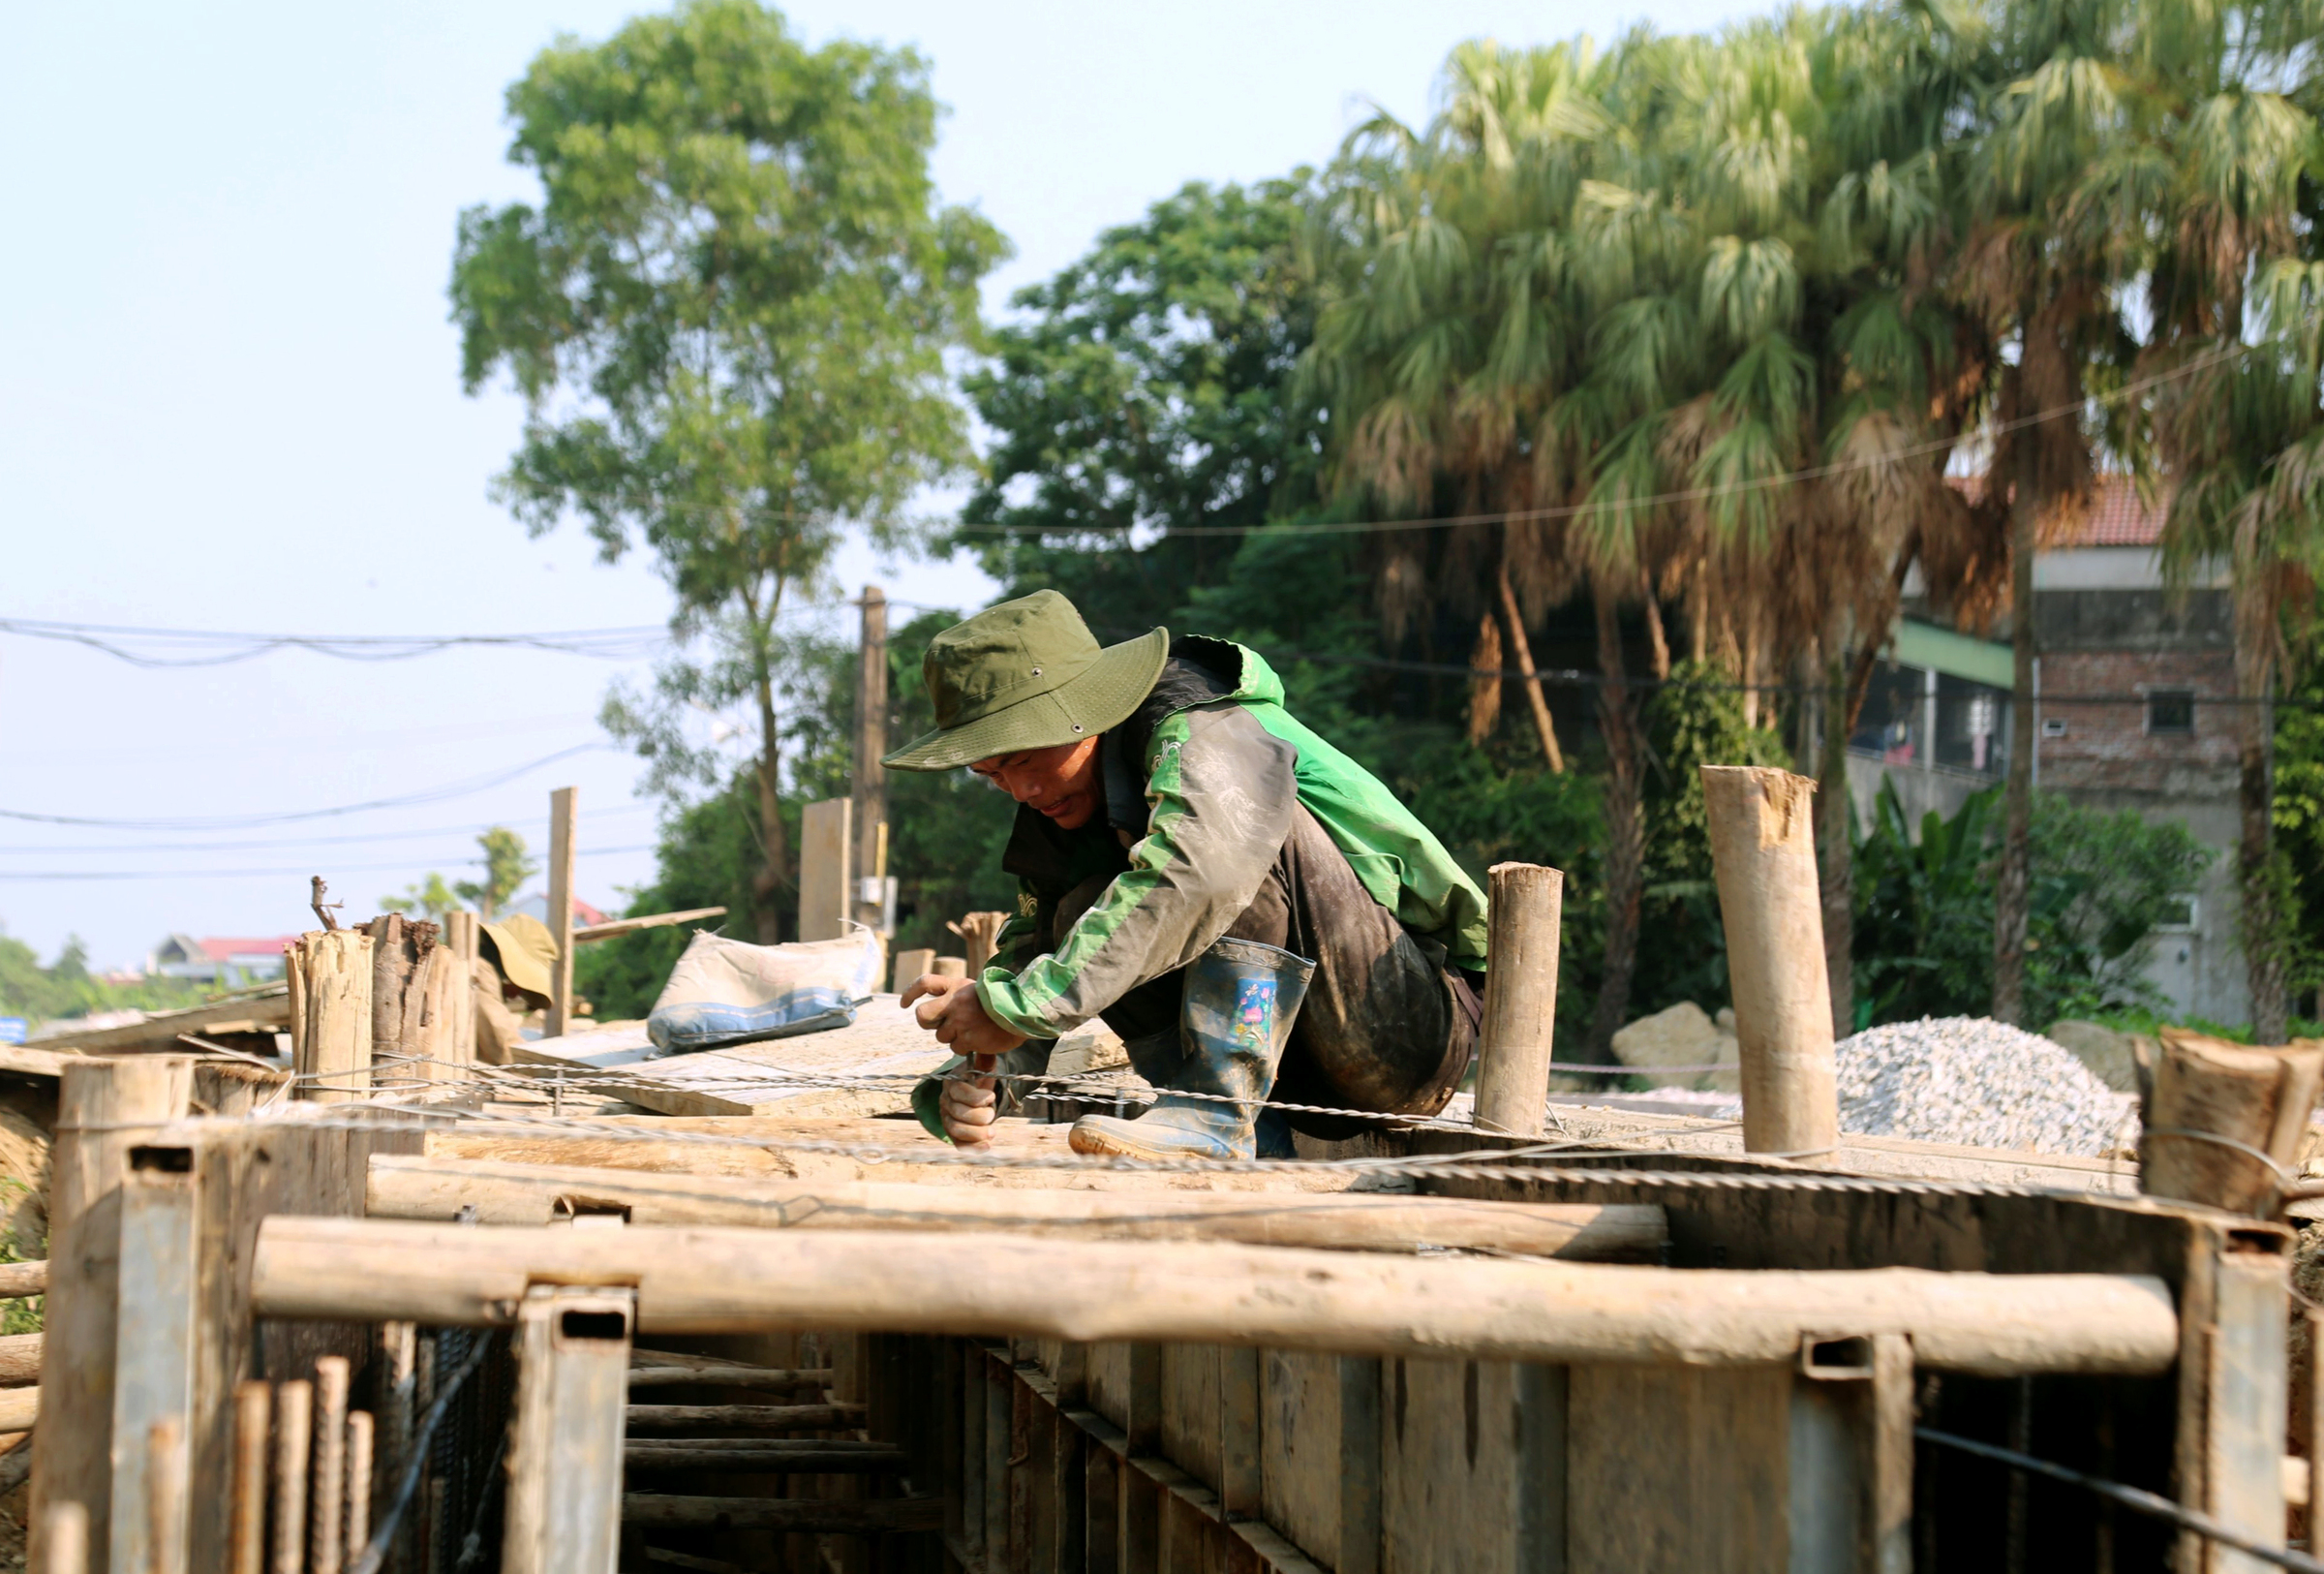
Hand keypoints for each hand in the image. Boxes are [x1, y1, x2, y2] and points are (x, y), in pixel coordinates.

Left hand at [901, 974, 1027, 1059]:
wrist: (1022, 1010)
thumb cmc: (1002, 1002)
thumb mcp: (980, 992)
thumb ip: (960, 1002)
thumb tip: (946, 1018)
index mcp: (956, 985)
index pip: (925, 983)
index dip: (910, 993)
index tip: (904, 1003)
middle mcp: (954, 1001)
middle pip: (922, 1014)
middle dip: (927, 1023)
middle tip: (941, 1024)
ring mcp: (959, 1020)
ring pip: (941, 1035)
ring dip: (954, 1037)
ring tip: (974, 1031)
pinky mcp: (967, 1036)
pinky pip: (957, 1048)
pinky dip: (966, 1048)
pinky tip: (980, 1040)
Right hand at [938, 1053, 998, 1145]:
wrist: (976, 1090)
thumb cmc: (980, 1078)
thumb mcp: (983, 1066)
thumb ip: (984, 1061)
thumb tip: (988, 1054)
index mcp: (952, 1084)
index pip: (958, 1092)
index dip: (975, 1097)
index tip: (991, 1096)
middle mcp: (946, 1102)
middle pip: (957, 1114)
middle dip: (979, 1117)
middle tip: (992, 1115)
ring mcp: (947, 1119)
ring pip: (956, 1131)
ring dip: (977, 1133)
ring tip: (992, 1132)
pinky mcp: (953, 1134)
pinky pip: (959, 1144)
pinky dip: (973, 1147)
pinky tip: (987, 1146)